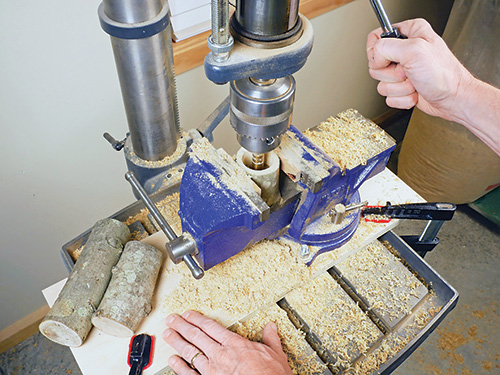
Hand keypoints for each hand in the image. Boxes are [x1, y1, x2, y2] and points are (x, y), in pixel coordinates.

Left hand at [162, 311, 292, 374]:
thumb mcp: (275, 354)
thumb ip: (270, 339)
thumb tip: (270, 327)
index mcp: (235, 345)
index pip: (211, 327)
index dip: (197, 319)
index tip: (189, 314)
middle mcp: (220, 355)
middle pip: (196, 336)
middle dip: (182, 326)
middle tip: (172, 319)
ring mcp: (212, 370)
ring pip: (190, 352)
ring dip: (177, 341)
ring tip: (168, 333)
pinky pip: (190, 374)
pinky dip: (180, 366)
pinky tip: (172, 360)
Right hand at [366, 18, 473, 121]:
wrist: (453, 98)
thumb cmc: (444, 75)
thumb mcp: (414, 51)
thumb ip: (386, 47)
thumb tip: (375, 58)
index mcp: (409, 33)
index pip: (376, 37)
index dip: (377, 52)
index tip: (388, 59)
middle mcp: (404, 50)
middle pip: (376, 63)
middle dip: (392, 74)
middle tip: (409, 72)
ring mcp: (402, 70)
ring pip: (381, 82)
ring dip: (399, 87)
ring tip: (416, 82)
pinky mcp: (401, 87)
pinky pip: (388, 96)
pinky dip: (402, 97)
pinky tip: (416, 92)